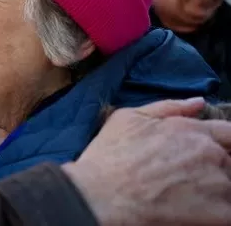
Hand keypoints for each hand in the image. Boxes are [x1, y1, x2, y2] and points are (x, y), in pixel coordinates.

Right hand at [63, 98, 230, 224]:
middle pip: (229, 161)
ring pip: (229, 188)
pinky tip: (191, 214)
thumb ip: (168, 107)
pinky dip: (215, 213)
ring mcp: (217, 184)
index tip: (205, 157)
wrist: (99, 197)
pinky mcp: (219, 215)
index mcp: (191, 129)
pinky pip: (229, 212)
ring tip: (185, 198)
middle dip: (215, 168)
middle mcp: (210, 153)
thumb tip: (198, 103)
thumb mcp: (128, 118)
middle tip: (186, 179)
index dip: (221, 144)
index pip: (227, 133)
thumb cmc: (108, 158)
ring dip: (215, 191)